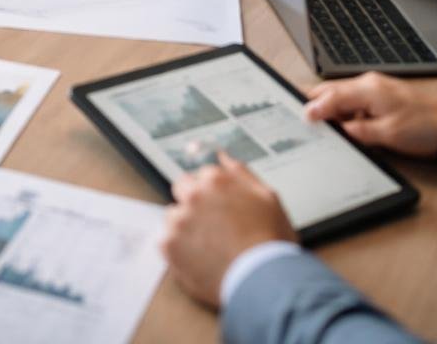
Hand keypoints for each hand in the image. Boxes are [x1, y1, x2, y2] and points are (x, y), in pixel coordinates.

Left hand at [161, 154, 296, 307]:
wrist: (263, 279)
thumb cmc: (269, 241)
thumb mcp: (267, 197)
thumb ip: (240, 172)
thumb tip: (223, 156)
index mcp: (216, 180)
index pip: (203, 175)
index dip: (214, 192)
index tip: (221, 206)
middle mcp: (193, 195)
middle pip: (183, 189)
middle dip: (194, 202)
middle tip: (214, 225)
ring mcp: (179, 220)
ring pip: (174, 216)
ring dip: (185, 226)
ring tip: (209, 245)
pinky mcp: (169, 245)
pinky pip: (166, 241)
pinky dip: (179, 249)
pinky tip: (201, 257)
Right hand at [304, 72, 436, 157]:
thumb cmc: (426, 125)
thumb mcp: (388, 133)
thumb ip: (359, 131)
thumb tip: (337, 131)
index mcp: (367, 90)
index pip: (330, 96)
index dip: (313, 108)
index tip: (301, 117)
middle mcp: (368, 85)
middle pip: (330, 91)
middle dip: (314, 103)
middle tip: (300, 118)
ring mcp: (373, 90)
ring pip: (339, 97)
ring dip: (328, 109)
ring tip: (318, 125)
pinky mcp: (379, 99)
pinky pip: (351, 103)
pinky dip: (341, 113)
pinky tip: (341, 126)